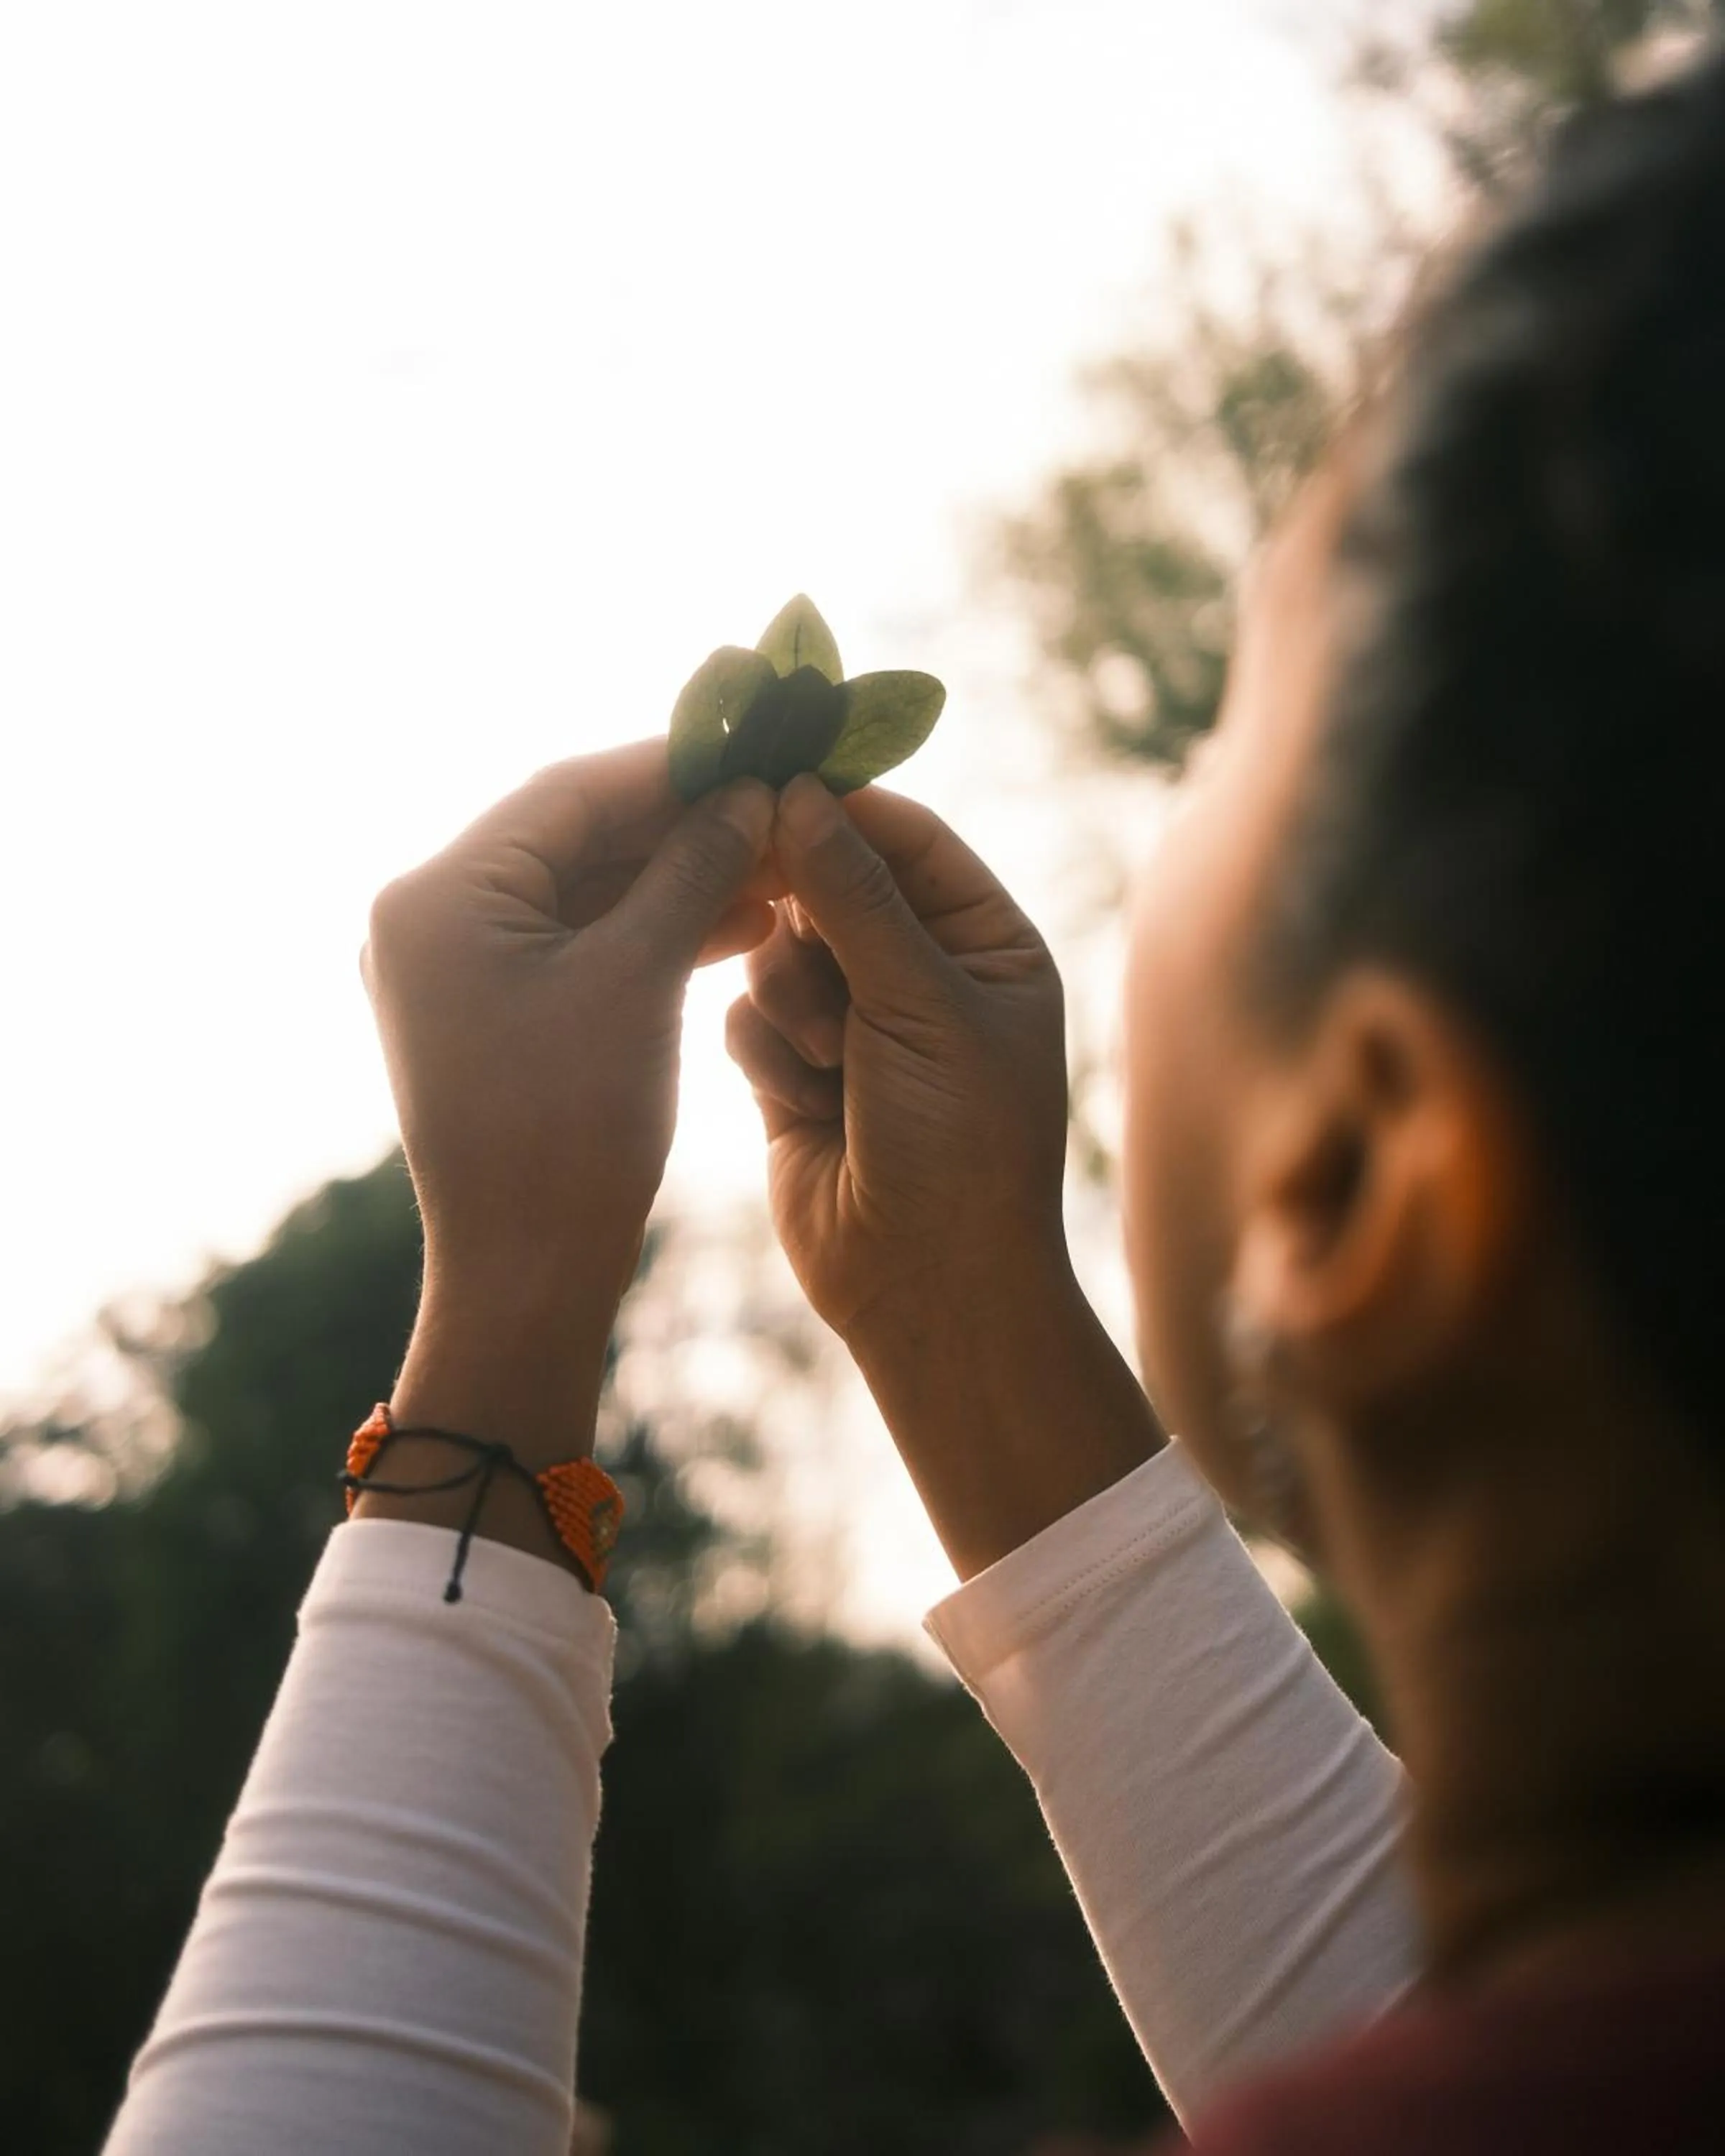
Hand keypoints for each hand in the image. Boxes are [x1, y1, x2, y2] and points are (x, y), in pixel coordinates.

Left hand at [361, 741, 776, 1460]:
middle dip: (681, 824)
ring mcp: (456, 970)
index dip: (673, 766)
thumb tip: (749, 794)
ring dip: (676, 877)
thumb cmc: (571, 1128)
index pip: (567, 791)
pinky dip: (651, 931)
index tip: (759, 748)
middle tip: (778, 805)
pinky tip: (739, 923)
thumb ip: (692, 870)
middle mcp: (429, 919)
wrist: (525, 1275)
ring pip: (583, 892)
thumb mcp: (639, 979)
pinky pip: (578, 946)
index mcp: (437, 895)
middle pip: (573, 835)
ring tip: (777, 867)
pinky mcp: (492, 1014)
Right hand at [728, 772, 1070, 1346]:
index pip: (906, 841)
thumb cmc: (958, 1144)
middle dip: (807, 923)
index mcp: (986, 945)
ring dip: (792, 1003)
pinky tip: (805, 1106)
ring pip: (777, 952)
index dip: (842, 808)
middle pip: (829, 886)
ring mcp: (854, 1023)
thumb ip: (852, 895)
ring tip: (833, 1065)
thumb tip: (797, 792)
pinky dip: (769, 1054)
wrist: (926, 1286)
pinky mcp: (794, 1072)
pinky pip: (747, 1016)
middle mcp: (921, 974)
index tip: (772, 779)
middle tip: (775, 916)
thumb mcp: (919, 1004)